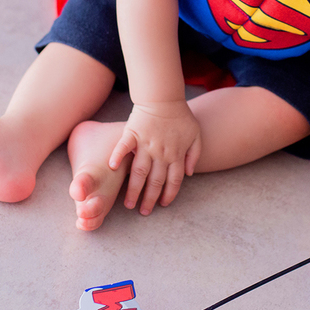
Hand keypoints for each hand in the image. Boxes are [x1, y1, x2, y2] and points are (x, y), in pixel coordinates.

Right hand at [110, 100, 200, 214]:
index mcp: (177, 154)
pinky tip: (113, 167)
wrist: (164, 97)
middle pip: (155, 181)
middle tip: (143, 212)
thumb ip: (195, 155)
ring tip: (128, 204)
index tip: (162, 205)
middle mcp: (161, 152)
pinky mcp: (133, 133)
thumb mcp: (196, 135)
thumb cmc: (180, 116)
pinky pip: (124, 146)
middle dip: (149, 199)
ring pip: (139, 171)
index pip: (174, 181)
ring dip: (134, 189)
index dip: (169, 195)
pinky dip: (118, 156)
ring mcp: (146, 143)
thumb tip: (189, 174)